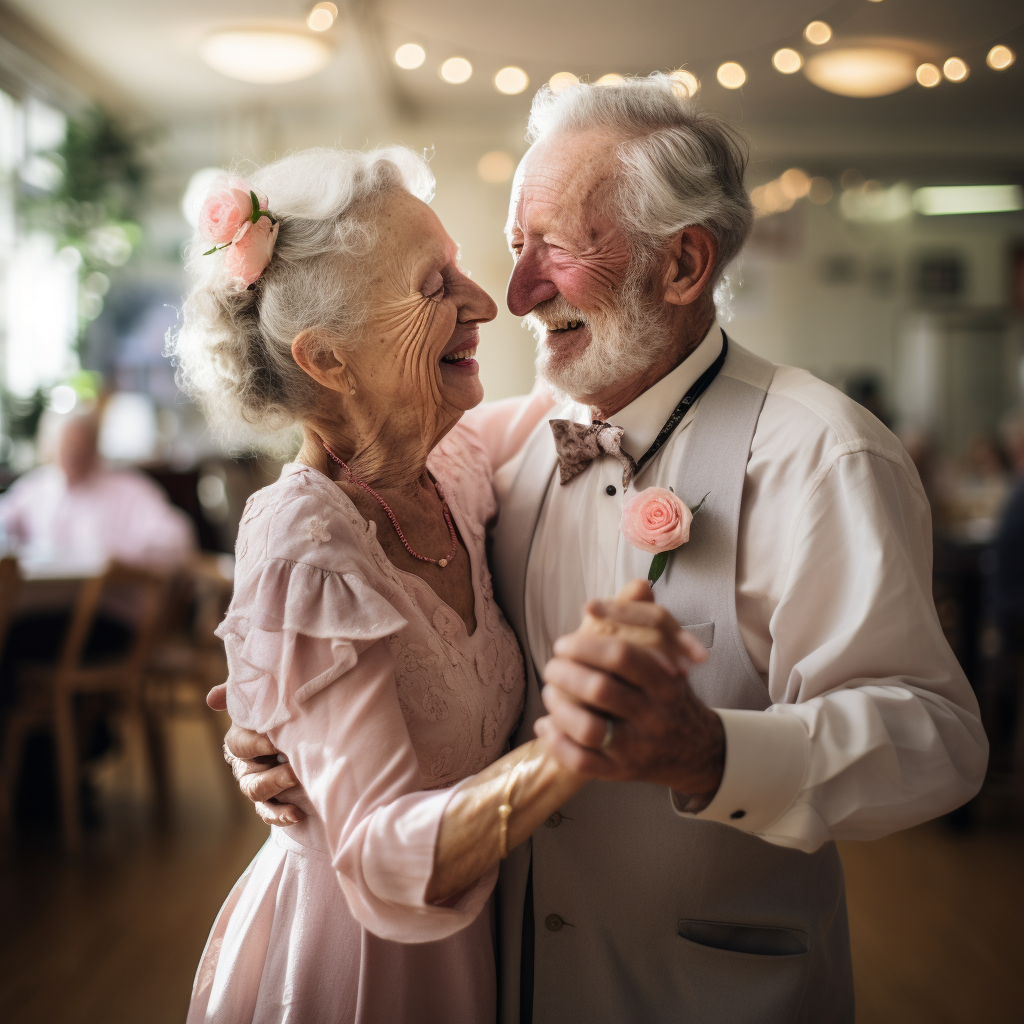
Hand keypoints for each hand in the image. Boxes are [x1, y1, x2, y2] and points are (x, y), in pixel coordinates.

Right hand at [207, 684, 304, 826]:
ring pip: (257, 794)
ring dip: (276, 789)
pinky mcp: (271, 800)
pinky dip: (281, 815)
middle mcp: (244, 765)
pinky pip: (269, 813)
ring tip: (297, 779)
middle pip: (248, 776)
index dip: (255, 744)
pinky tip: (297, 813)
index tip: (276, 741)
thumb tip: (212, 699)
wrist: (300, 726)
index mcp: (239, 739)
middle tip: (293, 767)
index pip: (238, 744)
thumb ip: (241, 693)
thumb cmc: (277, 710)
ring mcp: (256, 784)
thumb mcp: (262, 697)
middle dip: (271, 774)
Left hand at [535, 580, 724, 805]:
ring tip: (549, 693)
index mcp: (665, 682)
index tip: (564, 642)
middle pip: (601, 690)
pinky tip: (545, 724)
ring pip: (589, 729)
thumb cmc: (671, 696)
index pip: (623, 656)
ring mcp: (637, 748)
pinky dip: (556, 742)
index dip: (586, 645)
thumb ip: (649, 622)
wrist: (697, 751)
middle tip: (551, 665)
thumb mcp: (671, 659)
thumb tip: (638, 584)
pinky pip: (581, 762)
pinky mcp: (621, 773)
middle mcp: (653, 716)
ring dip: (559, 708)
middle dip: (565, 673)